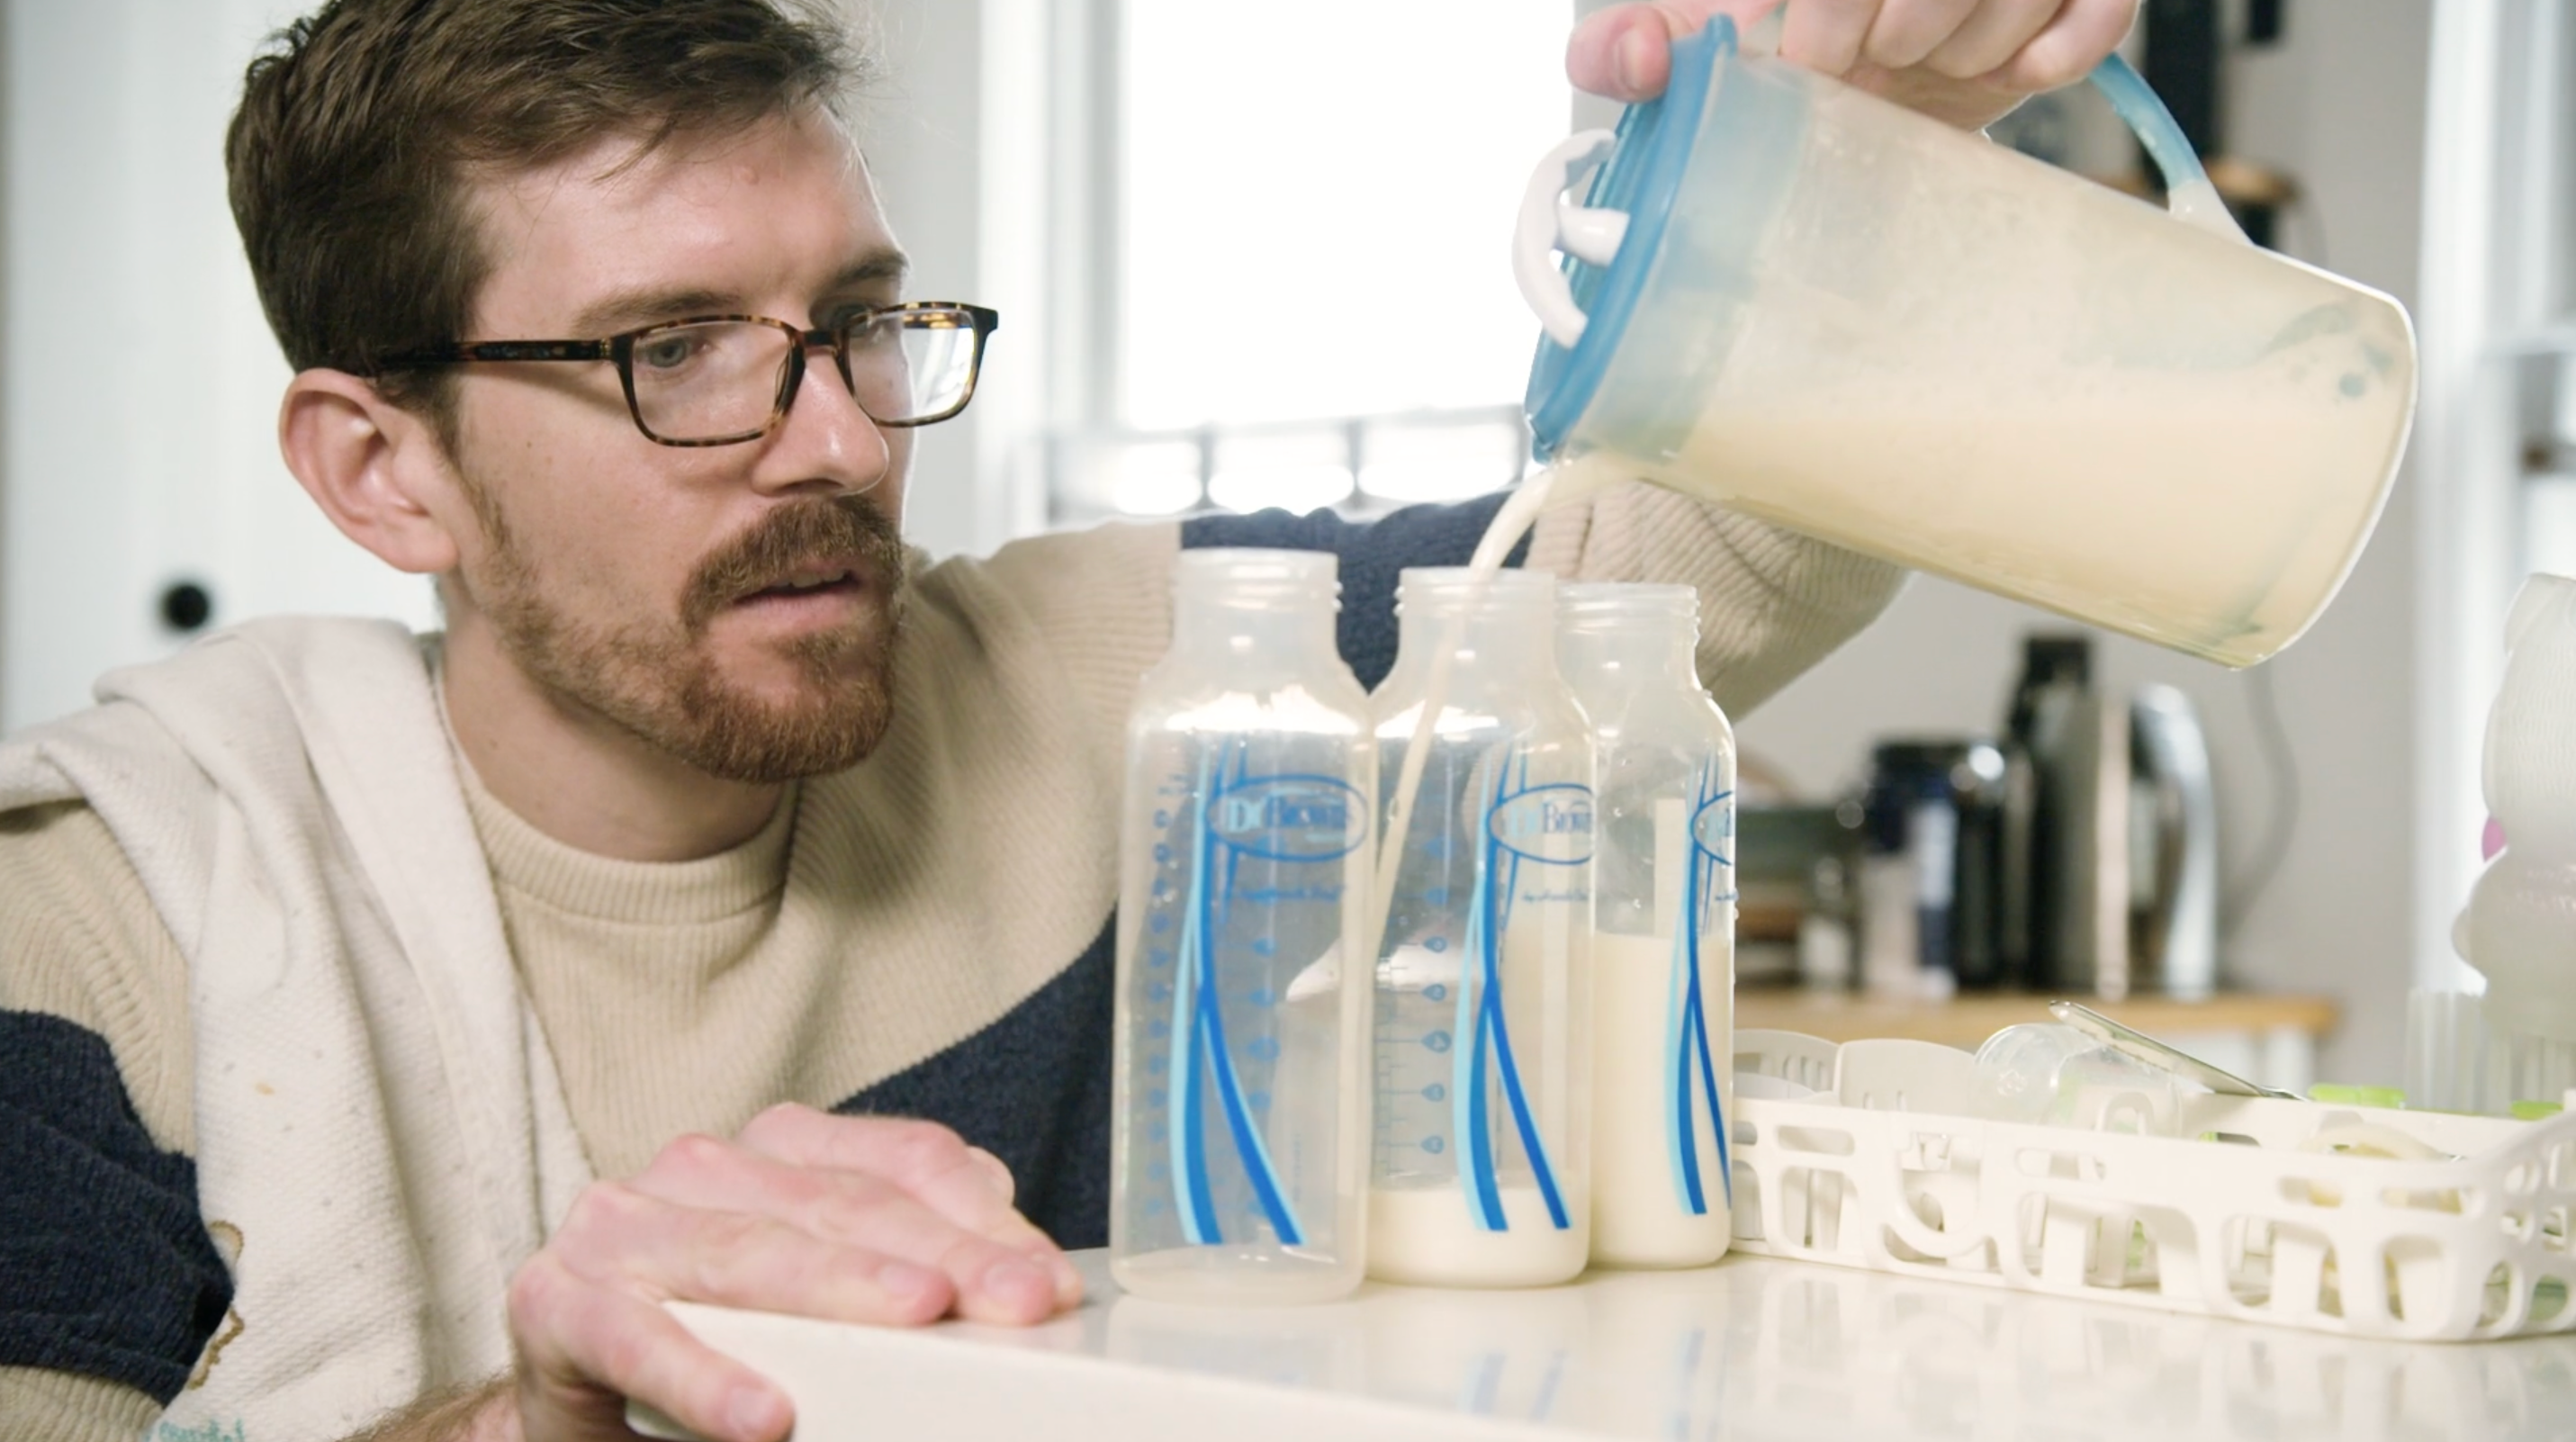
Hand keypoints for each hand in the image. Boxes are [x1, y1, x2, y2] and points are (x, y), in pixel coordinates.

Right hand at [501, 1106, 1080, 1441]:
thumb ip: (917, 1267)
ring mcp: (624, 1225)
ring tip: (917, 1322)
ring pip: (750, 1251)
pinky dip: (704, 1375)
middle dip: (940, 1256)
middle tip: (1016, 1303)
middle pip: (842, 1206)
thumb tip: (1030, 1278)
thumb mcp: (833, 1301)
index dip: (981, 1217)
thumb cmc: (724, 1345)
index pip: (902, 1163)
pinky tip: (763, 1413)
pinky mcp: (555, 1300)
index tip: (1047, 1281)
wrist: (584, 1410)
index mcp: (781, 1150)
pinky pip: (638, 1336)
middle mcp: (702, 1167)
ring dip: (840, 1291)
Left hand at [1568, 0, 2139, 130]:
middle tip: (1862, 71)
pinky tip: (2009, 75)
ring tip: (1923, 67)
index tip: (1799, 57)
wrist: (1866, 71)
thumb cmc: (1773, 35)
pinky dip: (2056, 55)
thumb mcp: (1691, 32)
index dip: (1825, 10)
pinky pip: (2099, 13)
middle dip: (1892, 34)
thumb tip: (1637, 56)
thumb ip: (1627, 44)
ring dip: (1967, 50)